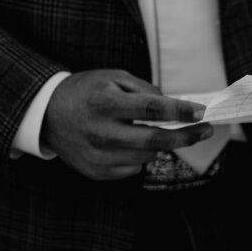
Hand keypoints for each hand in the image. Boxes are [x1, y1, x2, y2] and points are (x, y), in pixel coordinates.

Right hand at [42, 69, 212, 180]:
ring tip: (146, 129)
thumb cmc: (85, 92)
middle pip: (157, 139)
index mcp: (105, 104)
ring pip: (148, 155)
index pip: (152, 109)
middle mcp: (102, 132)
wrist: (45, 115)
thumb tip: (175, 105)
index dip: (181, 111)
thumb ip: (144, 89)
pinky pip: (133, 168)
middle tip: (206, 130)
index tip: (202, 112)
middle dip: (187, 136)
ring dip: (158, 143)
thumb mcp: (111, 78)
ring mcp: (99, 156)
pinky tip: (125, 143)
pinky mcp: (97, 172)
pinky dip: (139, 155)